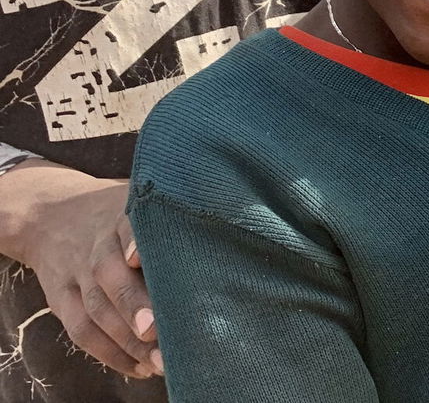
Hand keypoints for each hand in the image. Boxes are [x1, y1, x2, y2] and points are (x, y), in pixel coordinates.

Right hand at [1, 163, 161, 377]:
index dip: (135, 242)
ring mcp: (75, 273)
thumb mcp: (143, 203)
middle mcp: (96, 244)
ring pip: (94, 308)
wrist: (51, 215)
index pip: (127, 226)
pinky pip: (79, 330)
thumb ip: (176, 220)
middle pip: (107, 272)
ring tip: (160, 362)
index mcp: (122, 216)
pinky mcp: (60, 299)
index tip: (141, 259)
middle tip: (156, 330)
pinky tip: (139, 367)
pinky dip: (108, 353)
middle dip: (131, 303)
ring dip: (125, 340)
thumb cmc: (122, 216)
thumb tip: (235, 241)